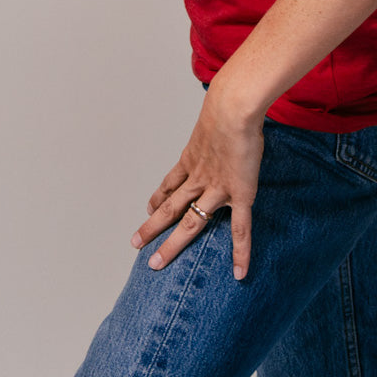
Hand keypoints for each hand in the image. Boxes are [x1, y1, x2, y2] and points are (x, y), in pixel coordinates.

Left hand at [129, 82, 263, 279]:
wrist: (233, 108)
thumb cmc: (228, 104)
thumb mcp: (214, 115)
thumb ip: (217, 122)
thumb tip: (225, 112)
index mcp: (192, 158)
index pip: (170, 183)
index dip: (157, 197)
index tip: (148, 208)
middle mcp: (198, 177)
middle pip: (169, 207)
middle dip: (151, 227)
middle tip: (135, 244)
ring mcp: (217, 189)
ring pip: (190, 223)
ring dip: (172, 244)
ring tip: (155, 263)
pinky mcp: (239, 194)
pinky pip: (240, 230)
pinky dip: (240, 253)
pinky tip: (240, 272)